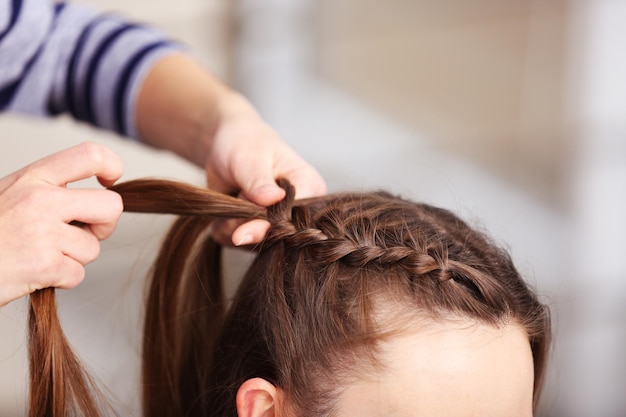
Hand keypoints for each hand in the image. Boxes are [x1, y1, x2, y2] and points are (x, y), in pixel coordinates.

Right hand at [0, 142, 123, 305]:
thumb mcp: (10, 194)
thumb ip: (48, 191)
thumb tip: (97, 201)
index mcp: (33, 177)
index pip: (90, 155)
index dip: (112, 166)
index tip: (109, 181)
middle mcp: (41, 200)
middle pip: (112, 206)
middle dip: (105, 225)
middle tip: (85, 233)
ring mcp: (43, 232)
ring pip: (92, 248)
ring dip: (73, 258)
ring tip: (40, 255)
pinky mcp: (44, 264)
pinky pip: (77, 275)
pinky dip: (61, 280)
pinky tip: (35, 272)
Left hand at [204, 94, 325, 245]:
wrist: (228, 148)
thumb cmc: (247, 144)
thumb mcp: (251, 158)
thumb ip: (259, 182)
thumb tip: (272, 199)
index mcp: (310, 188)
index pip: (296, 217)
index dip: (270, 223)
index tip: (243, 223)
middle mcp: (299, 212)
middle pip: (277, 236)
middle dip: (247, 224)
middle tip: (237, 197)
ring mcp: (279, 224)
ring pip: (255, 243)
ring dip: (233, 227)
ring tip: (232, 199)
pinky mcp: (260, 232)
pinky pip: (240, 245)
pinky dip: (225, 232)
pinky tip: (224, 214)